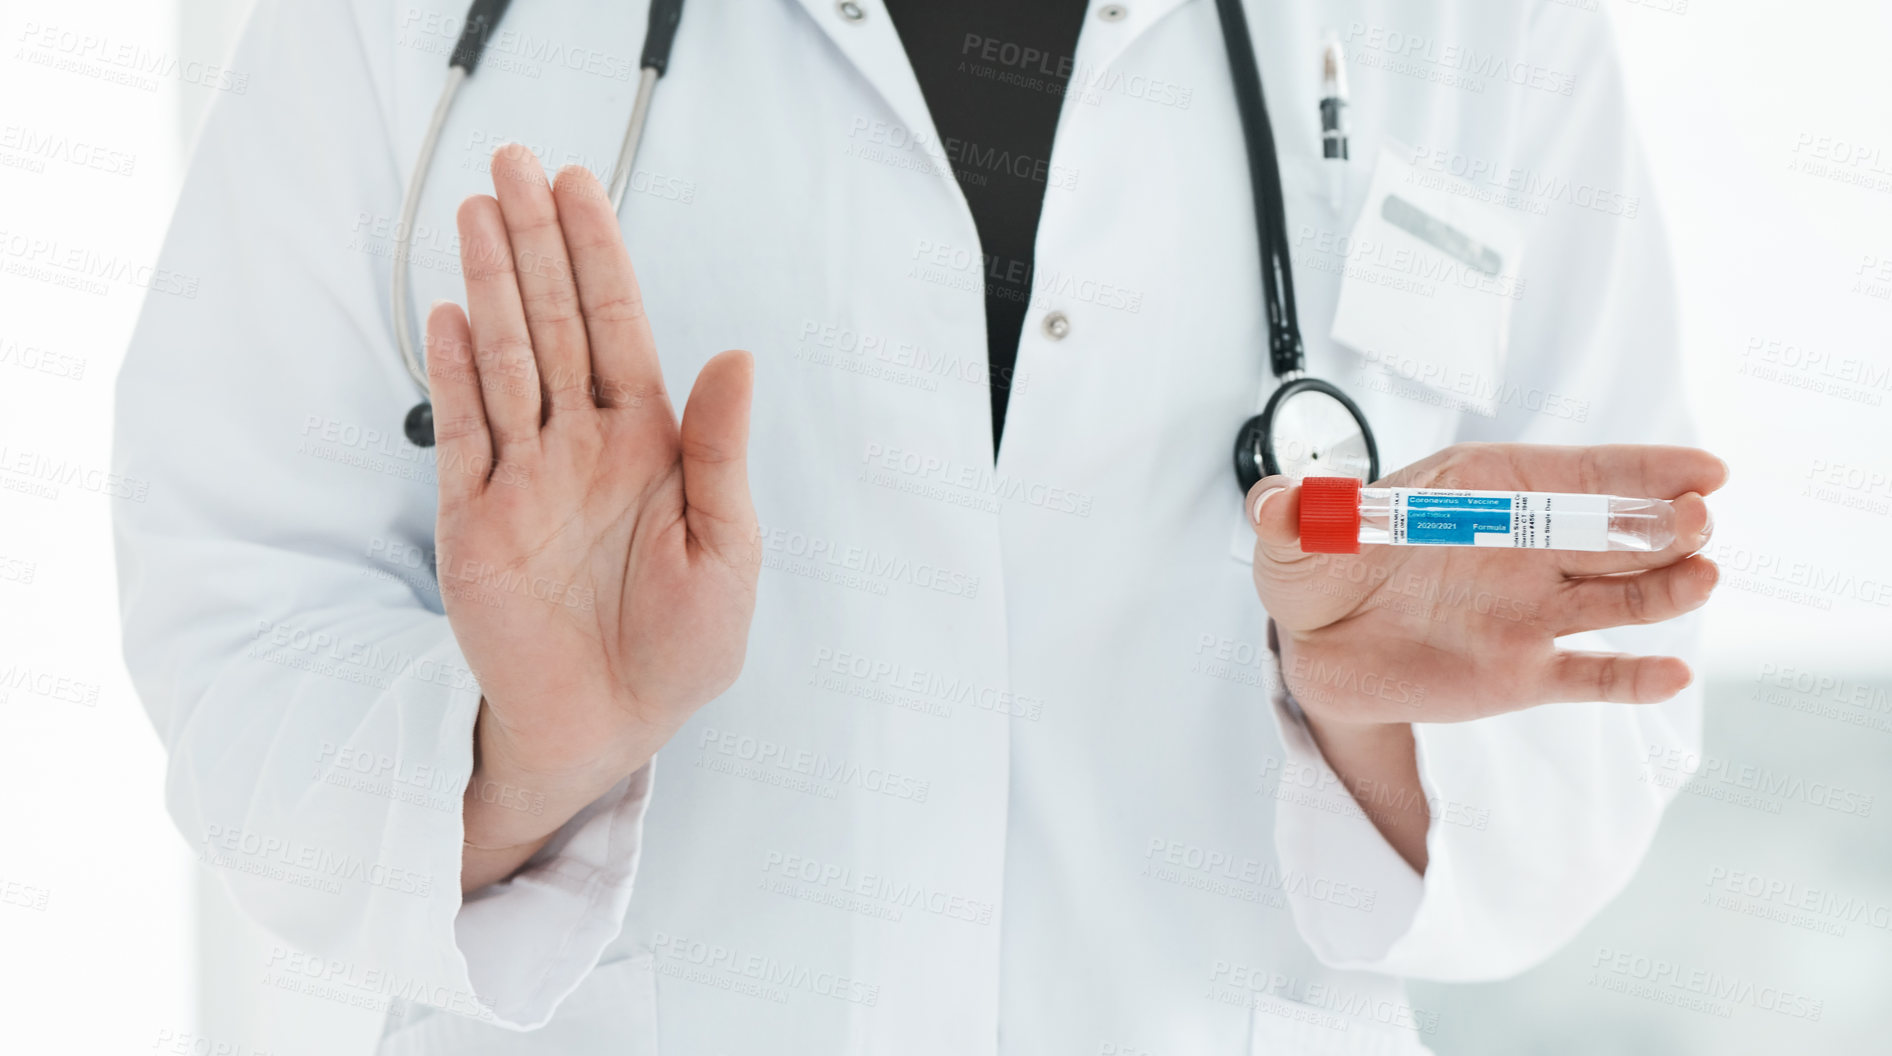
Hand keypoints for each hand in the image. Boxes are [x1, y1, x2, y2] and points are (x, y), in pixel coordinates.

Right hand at [425, 145, 759, 882]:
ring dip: (492, 287)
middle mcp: (581, 447)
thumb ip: (723, 453)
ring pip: (505, 362)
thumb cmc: (684, 648)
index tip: (580, 185)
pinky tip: (451, 315)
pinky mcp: (474, 522)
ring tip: (476, 212)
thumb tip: (738, 356)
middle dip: (535, 244)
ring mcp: (523, 478)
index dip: (599, 255)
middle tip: (514, 164)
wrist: (610, 728)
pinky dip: (454, 375)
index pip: (618, 328)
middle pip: (554, 324)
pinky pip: (461, 436)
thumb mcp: (728, 550)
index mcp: (649, 446)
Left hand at [1247, 444, 1723, 868]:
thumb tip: (1274, 503)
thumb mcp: (1291, 532)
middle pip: (1609, 533)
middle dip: (1659, 524)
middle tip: (1697, 521)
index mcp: (1483, 490)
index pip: (1574, 474)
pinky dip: (1627, 679)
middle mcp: (1523, 546)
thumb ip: (1290, 511)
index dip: (1641, 470)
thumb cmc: (1317, 563)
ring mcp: (1531, 610)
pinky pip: (1587, 676)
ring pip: (1615, 598)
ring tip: (1702, 578)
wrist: (1312, 641)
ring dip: (1662, 589)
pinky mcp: (1523, 672)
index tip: (1700, 470)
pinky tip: (1669, 675)